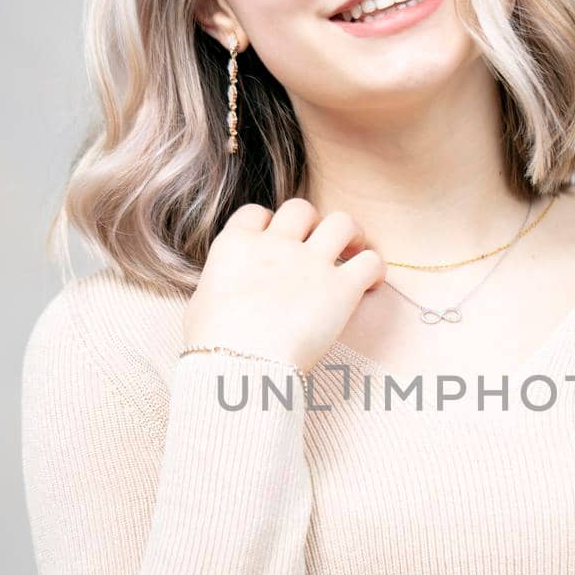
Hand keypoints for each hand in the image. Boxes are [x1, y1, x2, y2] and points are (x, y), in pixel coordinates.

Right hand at [182, 198, 385, 374]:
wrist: (239, 364)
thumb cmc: (212, 345)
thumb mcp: (199, 306)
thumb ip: (216, 288)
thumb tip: (220, 294)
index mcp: (237, 246)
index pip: (257, 213)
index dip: (271, 224)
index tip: (277, 242)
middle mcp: (275, 245)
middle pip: (301, 209)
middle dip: (312, 223)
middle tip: (320, 245)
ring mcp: (310, 263)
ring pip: (342, 222)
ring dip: (352, 234)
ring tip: (355, 251)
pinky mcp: (340, 289)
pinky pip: (371, 262)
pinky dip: (375, 269)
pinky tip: (371, 285)